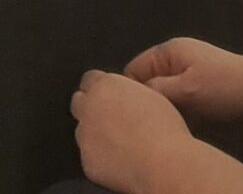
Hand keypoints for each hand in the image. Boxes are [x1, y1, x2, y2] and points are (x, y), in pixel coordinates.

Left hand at [72, 70, 201, 193]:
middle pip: (79, 102)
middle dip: (90, 107)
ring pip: (83, 131)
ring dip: (95, 133)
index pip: (89, 79)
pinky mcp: (87, 161)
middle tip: (111, 118)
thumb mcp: (149, 95)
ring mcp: (85, 136)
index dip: (100, 87)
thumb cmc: (163, 130)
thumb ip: (126, 91)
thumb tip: (122, 97)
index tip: (108, 95)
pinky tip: (120, 160)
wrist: (161, 164)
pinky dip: (100, 157)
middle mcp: (89, 108)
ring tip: (121, 142)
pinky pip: (90, 156)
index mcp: (105, 86)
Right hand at [125, 39, 242, 124]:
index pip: (132, 71)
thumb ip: (154, 90)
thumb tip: (130, 95)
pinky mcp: (201, 89)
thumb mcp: (184, 90)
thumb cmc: (223, 89)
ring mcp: (189, 73)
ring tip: (169, 124)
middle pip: (148, 83)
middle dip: (150, 103)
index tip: (134, 114)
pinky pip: (179, 102)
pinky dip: (179, 113)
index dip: (130, 93)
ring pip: (164, 95)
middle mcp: (176, 59)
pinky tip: (184, 125)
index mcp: (168, 51)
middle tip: (152, 121)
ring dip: (167, 110)